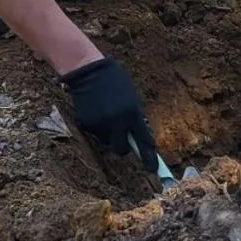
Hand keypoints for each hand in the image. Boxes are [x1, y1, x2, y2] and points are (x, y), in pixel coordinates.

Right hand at [61, 57, 157, 171]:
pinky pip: (96, 133)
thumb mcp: (132, 97)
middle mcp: (117, 121)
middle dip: (123, 146)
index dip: (149, 158)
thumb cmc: (115, 81)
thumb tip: (138, 137)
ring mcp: (101, 124)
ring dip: (109, 133)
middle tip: (122, 138)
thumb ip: (135, 117)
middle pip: (122, 149)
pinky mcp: (87, 124)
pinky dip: (98, 126)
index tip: (153, 169)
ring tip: (106, 112)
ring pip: (107, 140)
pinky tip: (96, 110)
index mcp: (133, 113)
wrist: (89, 71)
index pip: (144, 142)